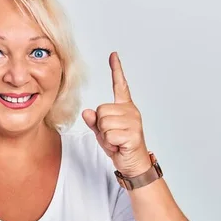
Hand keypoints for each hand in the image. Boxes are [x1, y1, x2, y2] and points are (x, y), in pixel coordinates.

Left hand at [82, 52, 150, 176]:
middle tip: (112, 136)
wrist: (133, 164)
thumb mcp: (102, 132)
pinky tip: (120, 146)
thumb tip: (87, 112)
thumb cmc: (120, 146)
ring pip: (103, 122)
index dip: (116, 70)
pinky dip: (110, 143)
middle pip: (101, 110)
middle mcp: (131, 111)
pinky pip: (109, 134)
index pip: (120, 86)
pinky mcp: (133, 134)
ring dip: (105, 136)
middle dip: (101, 126)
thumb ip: (94, 122)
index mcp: (125, 108)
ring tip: (116, 141)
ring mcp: (134, 121)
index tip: (113, 55)